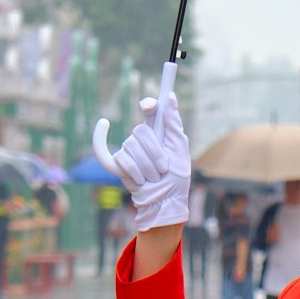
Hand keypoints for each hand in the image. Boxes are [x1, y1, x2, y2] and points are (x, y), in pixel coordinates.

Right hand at [99, 61, 190, 230]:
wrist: (165, 202)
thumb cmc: (177, 178)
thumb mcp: (180, 149)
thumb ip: (173, 123)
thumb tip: (170, 96)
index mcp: (159, 131)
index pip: (151, 110)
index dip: (149, 105)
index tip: (149, 106)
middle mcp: (142, 138)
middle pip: (141, 131)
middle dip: (155, 153)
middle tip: (163, 169)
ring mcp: (130, 150)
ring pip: (131, 147)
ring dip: (147, 167)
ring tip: (154, 179)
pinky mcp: (119, 163)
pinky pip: (122, 159)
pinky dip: (134, 172)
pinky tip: (140, 180)